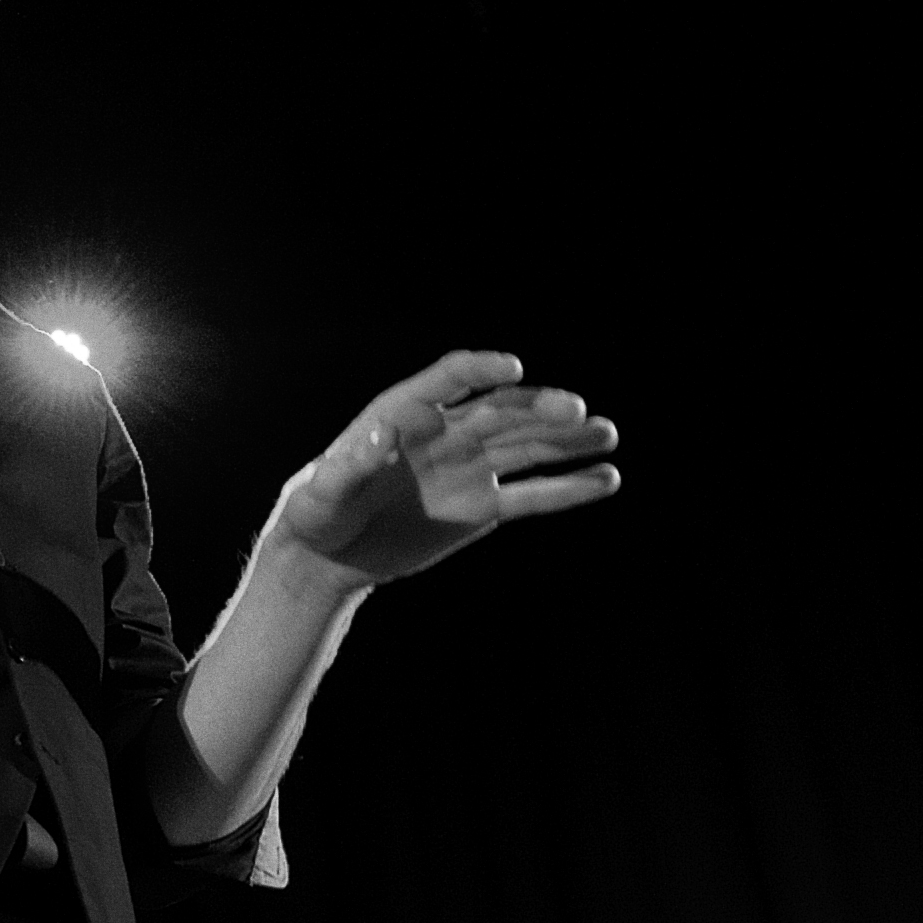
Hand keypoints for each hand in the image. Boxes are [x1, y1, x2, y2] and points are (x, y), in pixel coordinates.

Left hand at [269, 350, 619, 589]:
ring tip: (608, 433)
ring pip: (526, 447)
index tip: (513, 370)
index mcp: (402, 413)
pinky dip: (567, 488)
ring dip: (566, 440)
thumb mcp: (322, 490)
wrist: (328, 553)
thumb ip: (351, 464)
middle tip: (577, 412)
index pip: (449, 380)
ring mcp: (468, 467)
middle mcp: (445, 433)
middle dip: (537, 409)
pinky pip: (532, 494)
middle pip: (499, 411)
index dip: (480, 370)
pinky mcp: (483, 505)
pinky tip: (606, 478)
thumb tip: (381, 433)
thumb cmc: (314, 512)